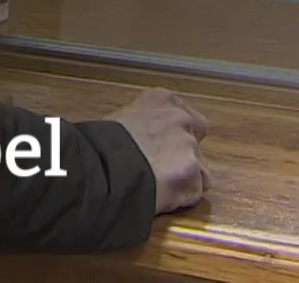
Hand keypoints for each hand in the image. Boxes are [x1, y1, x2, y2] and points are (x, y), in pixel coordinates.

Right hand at [108, 89, 209, 214]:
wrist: (102, 168)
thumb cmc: (99, 144)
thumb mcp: (118, 120)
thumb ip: (139, 126)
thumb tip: (137, 142)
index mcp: (162, 100)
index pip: (183, 114)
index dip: (174, 133)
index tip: (162, 146)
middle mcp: (181, 118)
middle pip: (196, 138)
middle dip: (186, 153)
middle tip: (165, 168)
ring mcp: (189, 146)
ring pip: (199, 168)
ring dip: (184, 178)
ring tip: (159, 189)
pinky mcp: (193, 175)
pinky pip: (195, 191)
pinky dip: (182, 197)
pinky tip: (162, 199)